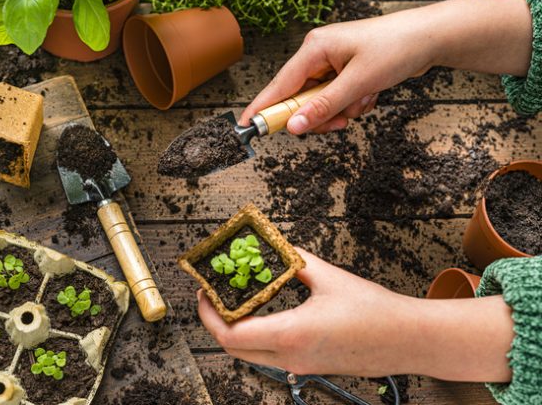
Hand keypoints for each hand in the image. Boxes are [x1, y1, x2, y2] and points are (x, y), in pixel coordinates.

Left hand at [198, 248, 412, 375]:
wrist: (410, 340)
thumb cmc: (377, 312)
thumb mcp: (330, 277)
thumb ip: (295, 261)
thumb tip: (273, 248)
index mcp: (292, 335)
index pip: (230, 334)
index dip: (208, 314)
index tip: (204, 293)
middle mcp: (292, 357)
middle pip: (233, 349)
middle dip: (215, 323)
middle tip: (214, 297)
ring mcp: (301, 366)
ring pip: (251, 354)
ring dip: (236, 329)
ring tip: (237, 300)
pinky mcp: (311, 366)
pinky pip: (272, 354)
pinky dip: (258, 336)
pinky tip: (265, 311)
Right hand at [240, 0, 531, 134]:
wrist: (431, 38)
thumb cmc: (396, 48)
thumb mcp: (358, 83)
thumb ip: (323, 106)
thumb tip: (294, 127)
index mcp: (314, 48)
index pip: (280, 85)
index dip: (263, 108)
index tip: (246, 127)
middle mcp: (318, 54)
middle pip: (300, 98)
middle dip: (320, 114)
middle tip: (339, 122)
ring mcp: (332, 63)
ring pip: (320, 102)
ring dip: (341, 110)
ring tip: (364, 101)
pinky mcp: (345, 71)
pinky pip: (337, 99)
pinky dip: (352, 104)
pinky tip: (370, 95)